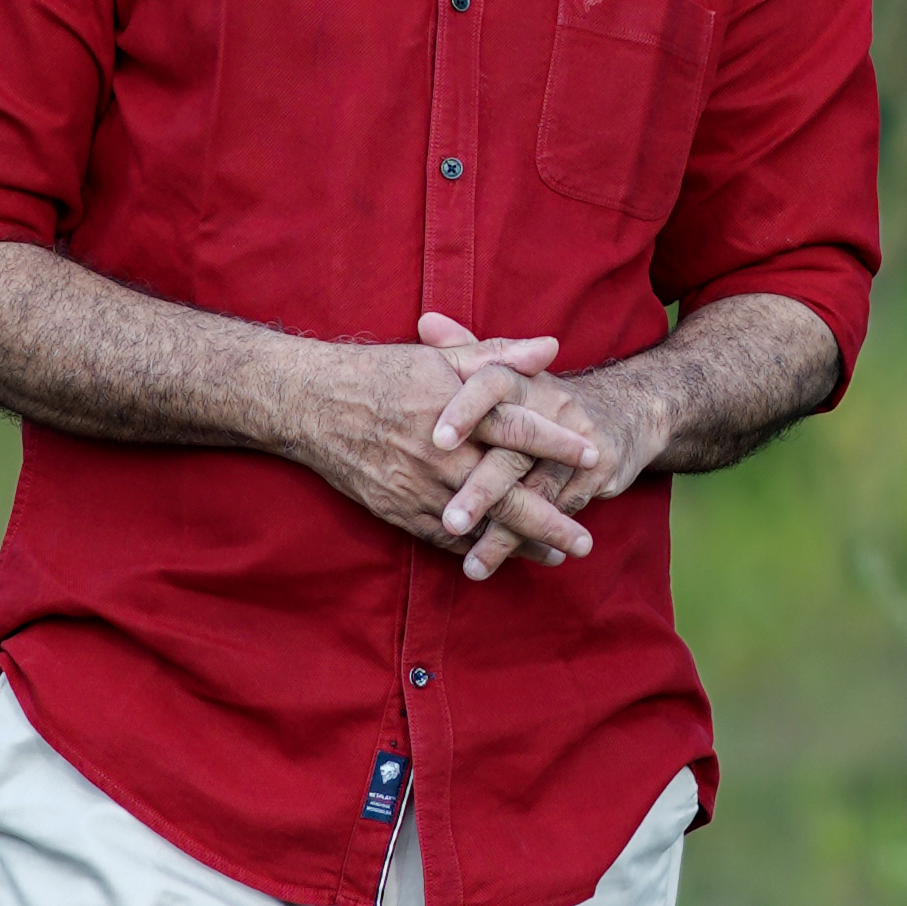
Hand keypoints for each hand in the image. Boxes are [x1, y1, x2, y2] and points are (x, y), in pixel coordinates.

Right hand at [289, 326, 607, 575]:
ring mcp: (420, 487)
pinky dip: (475, 550)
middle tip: (585, 540)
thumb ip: (497, 355)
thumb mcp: (439, 357)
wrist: (313, 404)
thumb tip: (549, 347)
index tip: (593, 456)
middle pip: (506, 494)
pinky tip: (500, 557)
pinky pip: (443, 538)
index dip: (558, 444)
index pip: (518, 430)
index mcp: (457, 412)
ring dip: (519, 544)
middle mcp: (442, 454)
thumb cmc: (380, 374)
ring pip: (479, 524)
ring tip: (555, 556)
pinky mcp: (398, 509)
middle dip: (550, 520)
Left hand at [423, 316, 679, 574]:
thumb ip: (466, 350)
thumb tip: (425, 320)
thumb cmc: (547, 397)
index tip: (437, 439)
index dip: (466, 408)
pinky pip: (560, 513)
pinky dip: (531, 543)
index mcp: (524, 380)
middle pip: (514, 449)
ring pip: (537, 492)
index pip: (492, 382)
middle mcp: (552, 409)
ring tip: (474, 564)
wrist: (628, 411)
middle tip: (449, 520)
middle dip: (482, 489)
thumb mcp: (512, 370)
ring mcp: (577, 447)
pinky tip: (506, 562)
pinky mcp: (596, 478)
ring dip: (506, 532)